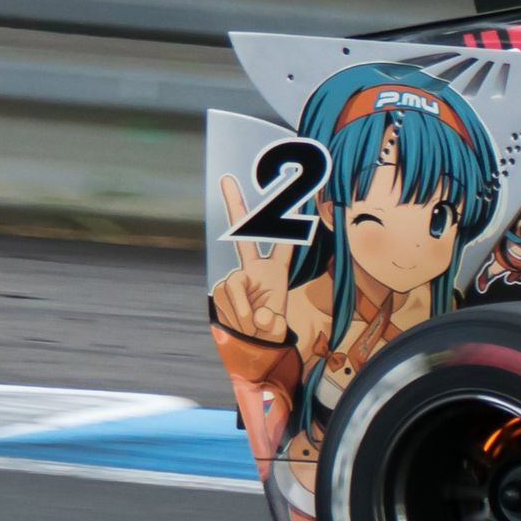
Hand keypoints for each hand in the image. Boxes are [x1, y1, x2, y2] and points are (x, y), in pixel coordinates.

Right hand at [212, 172, 294, 345]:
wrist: (248, 340)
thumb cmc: (267, 327)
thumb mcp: (274, 323)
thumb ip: (267, 318)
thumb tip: (257, 316)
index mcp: (274, 271)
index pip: (284, 244)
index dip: (291, 225)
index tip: (299, 199)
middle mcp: (253, 268)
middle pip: (243, 233)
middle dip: (234, 204)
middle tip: (225, 179)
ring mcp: (235, 276)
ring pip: (235, 289)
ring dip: (246, 314)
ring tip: (252, 322)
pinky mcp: (221, 287)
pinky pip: (230, 302)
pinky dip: (239, 318)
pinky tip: (242, 322)